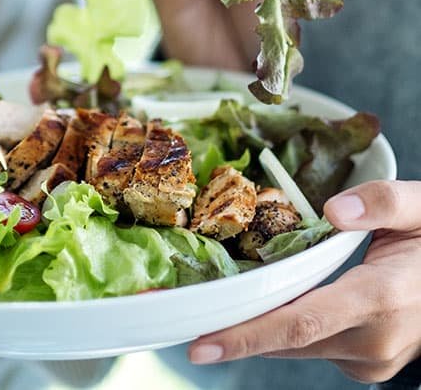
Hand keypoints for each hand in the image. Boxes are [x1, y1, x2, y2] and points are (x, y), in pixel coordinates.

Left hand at [188, 180, 420, 383]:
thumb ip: (385, 202)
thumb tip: (333, 210)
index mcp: (382, 298)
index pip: (301, 322)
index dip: (246, 335)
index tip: (199, 343)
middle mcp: (373, 340)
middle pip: (286, 337)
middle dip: (232, 329)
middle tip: (180, 315)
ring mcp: (371, 359)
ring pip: (295, 344)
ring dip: (253, 327)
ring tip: (209, 306)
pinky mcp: (365, 362)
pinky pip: (311, 344)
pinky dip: (281, 326)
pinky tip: (261, 301)